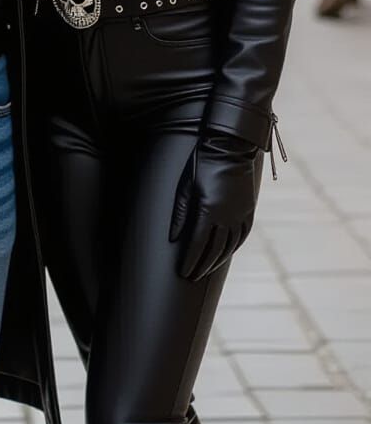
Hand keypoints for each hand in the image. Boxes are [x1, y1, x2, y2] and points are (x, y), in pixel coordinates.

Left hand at [169, 131, 263, 281]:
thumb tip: (173, 238)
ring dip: (217, 261)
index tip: (183, 272)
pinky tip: (226, 254)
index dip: (190, 261)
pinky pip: (242, 236)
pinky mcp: (249, 210)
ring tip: (207, 270)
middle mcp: (227, 216)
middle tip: (193, 276)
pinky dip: (233, 248)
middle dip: (202, 266)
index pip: (197, 245)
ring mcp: (240, 214)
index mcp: (208, 211)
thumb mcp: (185, 186)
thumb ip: (180, 214)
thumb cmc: (201, 163)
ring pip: (229, 246)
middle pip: (214, 250)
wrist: (229, 147)